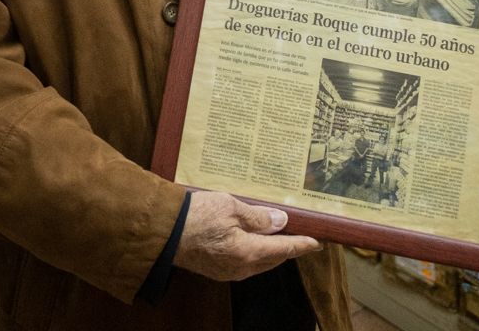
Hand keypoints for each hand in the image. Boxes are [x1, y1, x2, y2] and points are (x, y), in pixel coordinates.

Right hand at [174, 191, 321, 281]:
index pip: (284, 249)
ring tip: (276, 237)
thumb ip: (258, 217)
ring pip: (258, 263)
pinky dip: (253, 253)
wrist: (163, 231)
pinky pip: (244, 264)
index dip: (302, 245)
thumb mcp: (231, 206)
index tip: (316, 242)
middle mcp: (241, 267)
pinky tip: (251, 241)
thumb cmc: (196, 215)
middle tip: (297, 235)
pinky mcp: (215, 270)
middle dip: (287, 249)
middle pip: (273, 259)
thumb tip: (280, 222)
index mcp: (248, 252)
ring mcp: (227, 271)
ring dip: (270, 252)